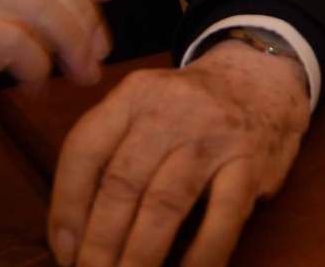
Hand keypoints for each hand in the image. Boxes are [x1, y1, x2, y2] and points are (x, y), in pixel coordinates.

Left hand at [48, 40, 311, 266]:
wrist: (261, 76)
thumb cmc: (189, 107)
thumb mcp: (144, 105)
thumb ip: (111, 150)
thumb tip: (73, 230)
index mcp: (133, 95)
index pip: (85, 150)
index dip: (66, 206)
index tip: (63, 250)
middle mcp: (169, 111)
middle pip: (122, 183)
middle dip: (99, 243)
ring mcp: (212, 136)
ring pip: (165, 203)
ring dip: (139, 255)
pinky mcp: (250, 164)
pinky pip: (221, 219)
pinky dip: (199, 256)